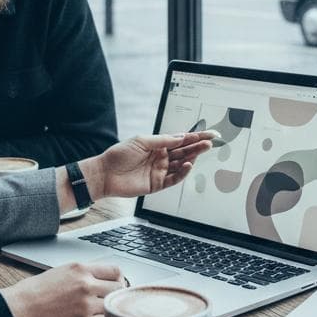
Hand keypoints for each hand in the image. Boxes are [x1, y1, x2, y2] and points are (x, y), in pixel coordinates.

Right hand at [0, 262, 124, 316]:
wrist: (19, 310)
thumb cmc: (34, 292)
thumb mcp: (60, 271)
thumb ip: (82, 273)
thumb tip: (100, 279)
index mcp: (80, 269)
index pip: (115, 270)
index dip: (118, 278)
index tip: (116, 284)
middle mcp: (85, 284)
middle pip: (119, 287)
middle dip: (117, 293)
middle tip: (111, 299)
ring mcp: (85, 305)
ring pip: (115, 305)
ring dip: (113, 309)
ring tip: (106, 311)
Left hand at [84, 130, 217, 200]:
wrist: (105, 174)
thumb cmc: (119, 154)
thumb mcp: (141, 141)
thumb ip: (162, 140)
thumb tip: (181, 137)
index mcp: (157, 145)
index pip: (180, 140)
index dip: (195, 136)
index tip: (209, 133)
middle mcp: (161, 158)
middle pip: (184, 151)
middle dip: (198, 146)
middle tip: (210, 142)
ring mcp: (160, 171)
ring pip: (181, 164)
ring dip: (193, 157)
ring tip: (202, 150)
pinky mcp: (157, 184)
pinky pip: (174, 179)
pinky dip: (182, 172)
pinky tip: (188, 165)